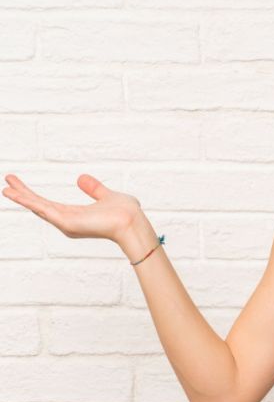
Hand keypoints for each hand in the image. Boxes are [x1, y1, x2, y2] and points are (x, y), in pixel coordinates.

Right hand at [2, 173, 143, 245]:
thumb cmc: (126, 214)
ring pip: (39, 208)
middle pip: (40, 206)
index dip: (33, 194)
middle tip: (7, 181)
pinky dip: (30, 203)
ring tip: (6, 188)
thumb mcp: (106, 196)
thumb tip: (81, 178)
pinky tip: (17, 195)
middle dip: (23, 194)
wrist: (133, 222)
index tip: (19, 183)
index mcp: (76, 215)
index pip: (48, 203)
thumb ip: (94, 188)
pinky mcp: (68, 223)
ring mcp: (67, 223)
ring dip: (22, 198)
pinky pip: (45, 211)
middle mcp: (68, 221)